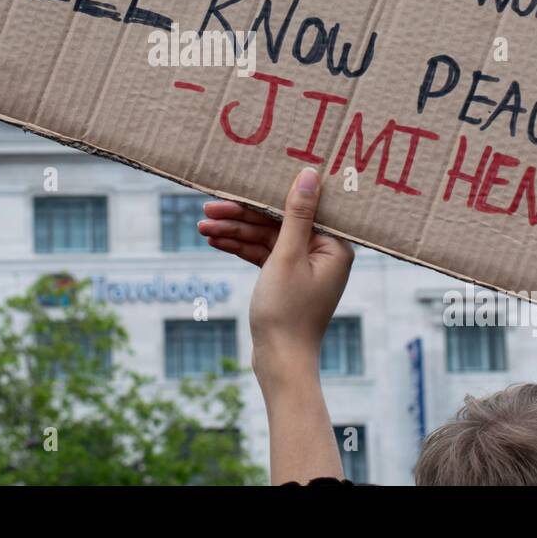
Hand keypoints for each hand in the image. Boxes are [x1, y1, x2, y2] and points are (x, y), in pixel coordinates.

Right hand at [198, 167, 353, 386]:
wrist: (280, 362)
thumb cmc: (287, 312)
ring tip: (202, 226)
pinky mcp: (287, 279)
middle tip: (209, 207)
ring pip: (266, 238)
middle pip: (278, 222)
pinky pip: (263, 255)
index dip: (265, 197)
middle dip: (241, 216)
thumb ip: (296, 214)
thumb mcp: (287, 256)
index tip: (239, 185)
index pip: (298, 208)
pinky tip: (215, 240)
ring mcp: (305, 267)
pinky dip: (241, 248)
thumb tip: (311, 175)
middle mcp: (323, 253)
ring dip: (235, 231)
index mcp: (334, 245)